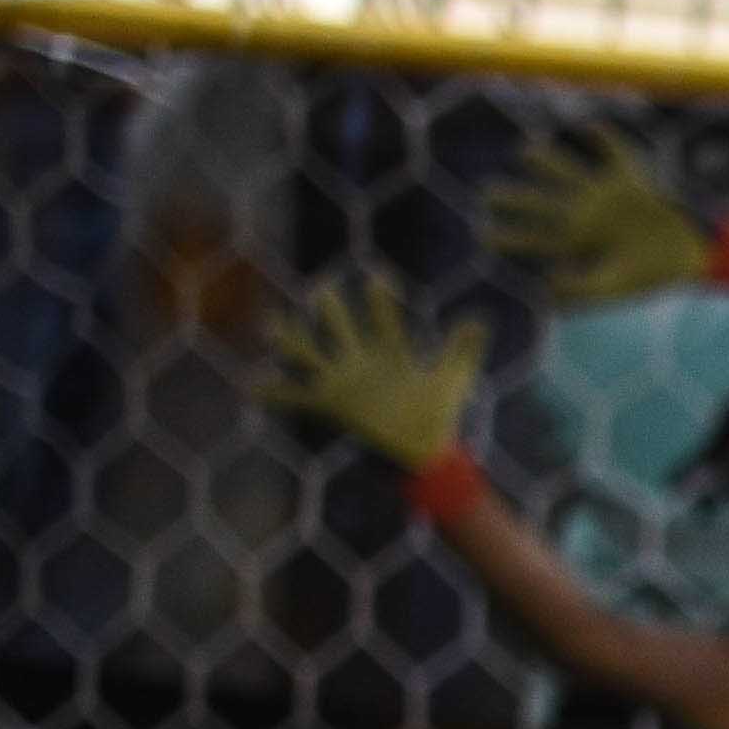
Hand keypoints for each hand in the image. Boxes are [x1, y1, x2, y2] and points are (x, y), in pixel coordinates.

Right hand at [260, 273, 481, 470]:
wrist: (425, 453)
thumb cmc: (440, 418)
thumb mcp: (453, 379)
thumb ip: (463, 350)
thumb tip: (478, 321)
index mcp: (391, 356)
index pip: (384, 322)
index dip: (381, 300)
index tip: (377, 274)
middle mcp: (364, 365)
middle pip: (344, 330)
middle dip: (333, 310)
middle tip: (323, 285)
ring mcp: (346, 384)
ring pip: (314, 355)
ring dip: (294, 341)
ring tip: (270, 322)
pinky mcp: (333, 405)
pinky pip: (298, 398)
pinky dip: (275, 394)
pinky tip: (251, 386)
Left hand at [484, 130, 711, 307]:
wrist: (688, 257)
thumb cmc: (649, 276)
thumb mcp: (612, 288)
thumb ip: (581, 291)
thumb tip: (546, 288)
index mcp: (576, 242)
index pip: (534, 238)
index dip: (508, 238)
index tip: (484, 237)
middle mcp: (583, 214)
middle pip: (540, 202)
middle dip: (513, 198)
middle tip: (487, 194)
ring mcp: (604, 196)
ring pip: (565, 172)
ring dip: (544, 162)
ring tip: (524, 152)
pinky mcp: (629, 180)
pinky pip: (613, 153)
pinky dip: (603, 139)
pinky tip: (588, 127)